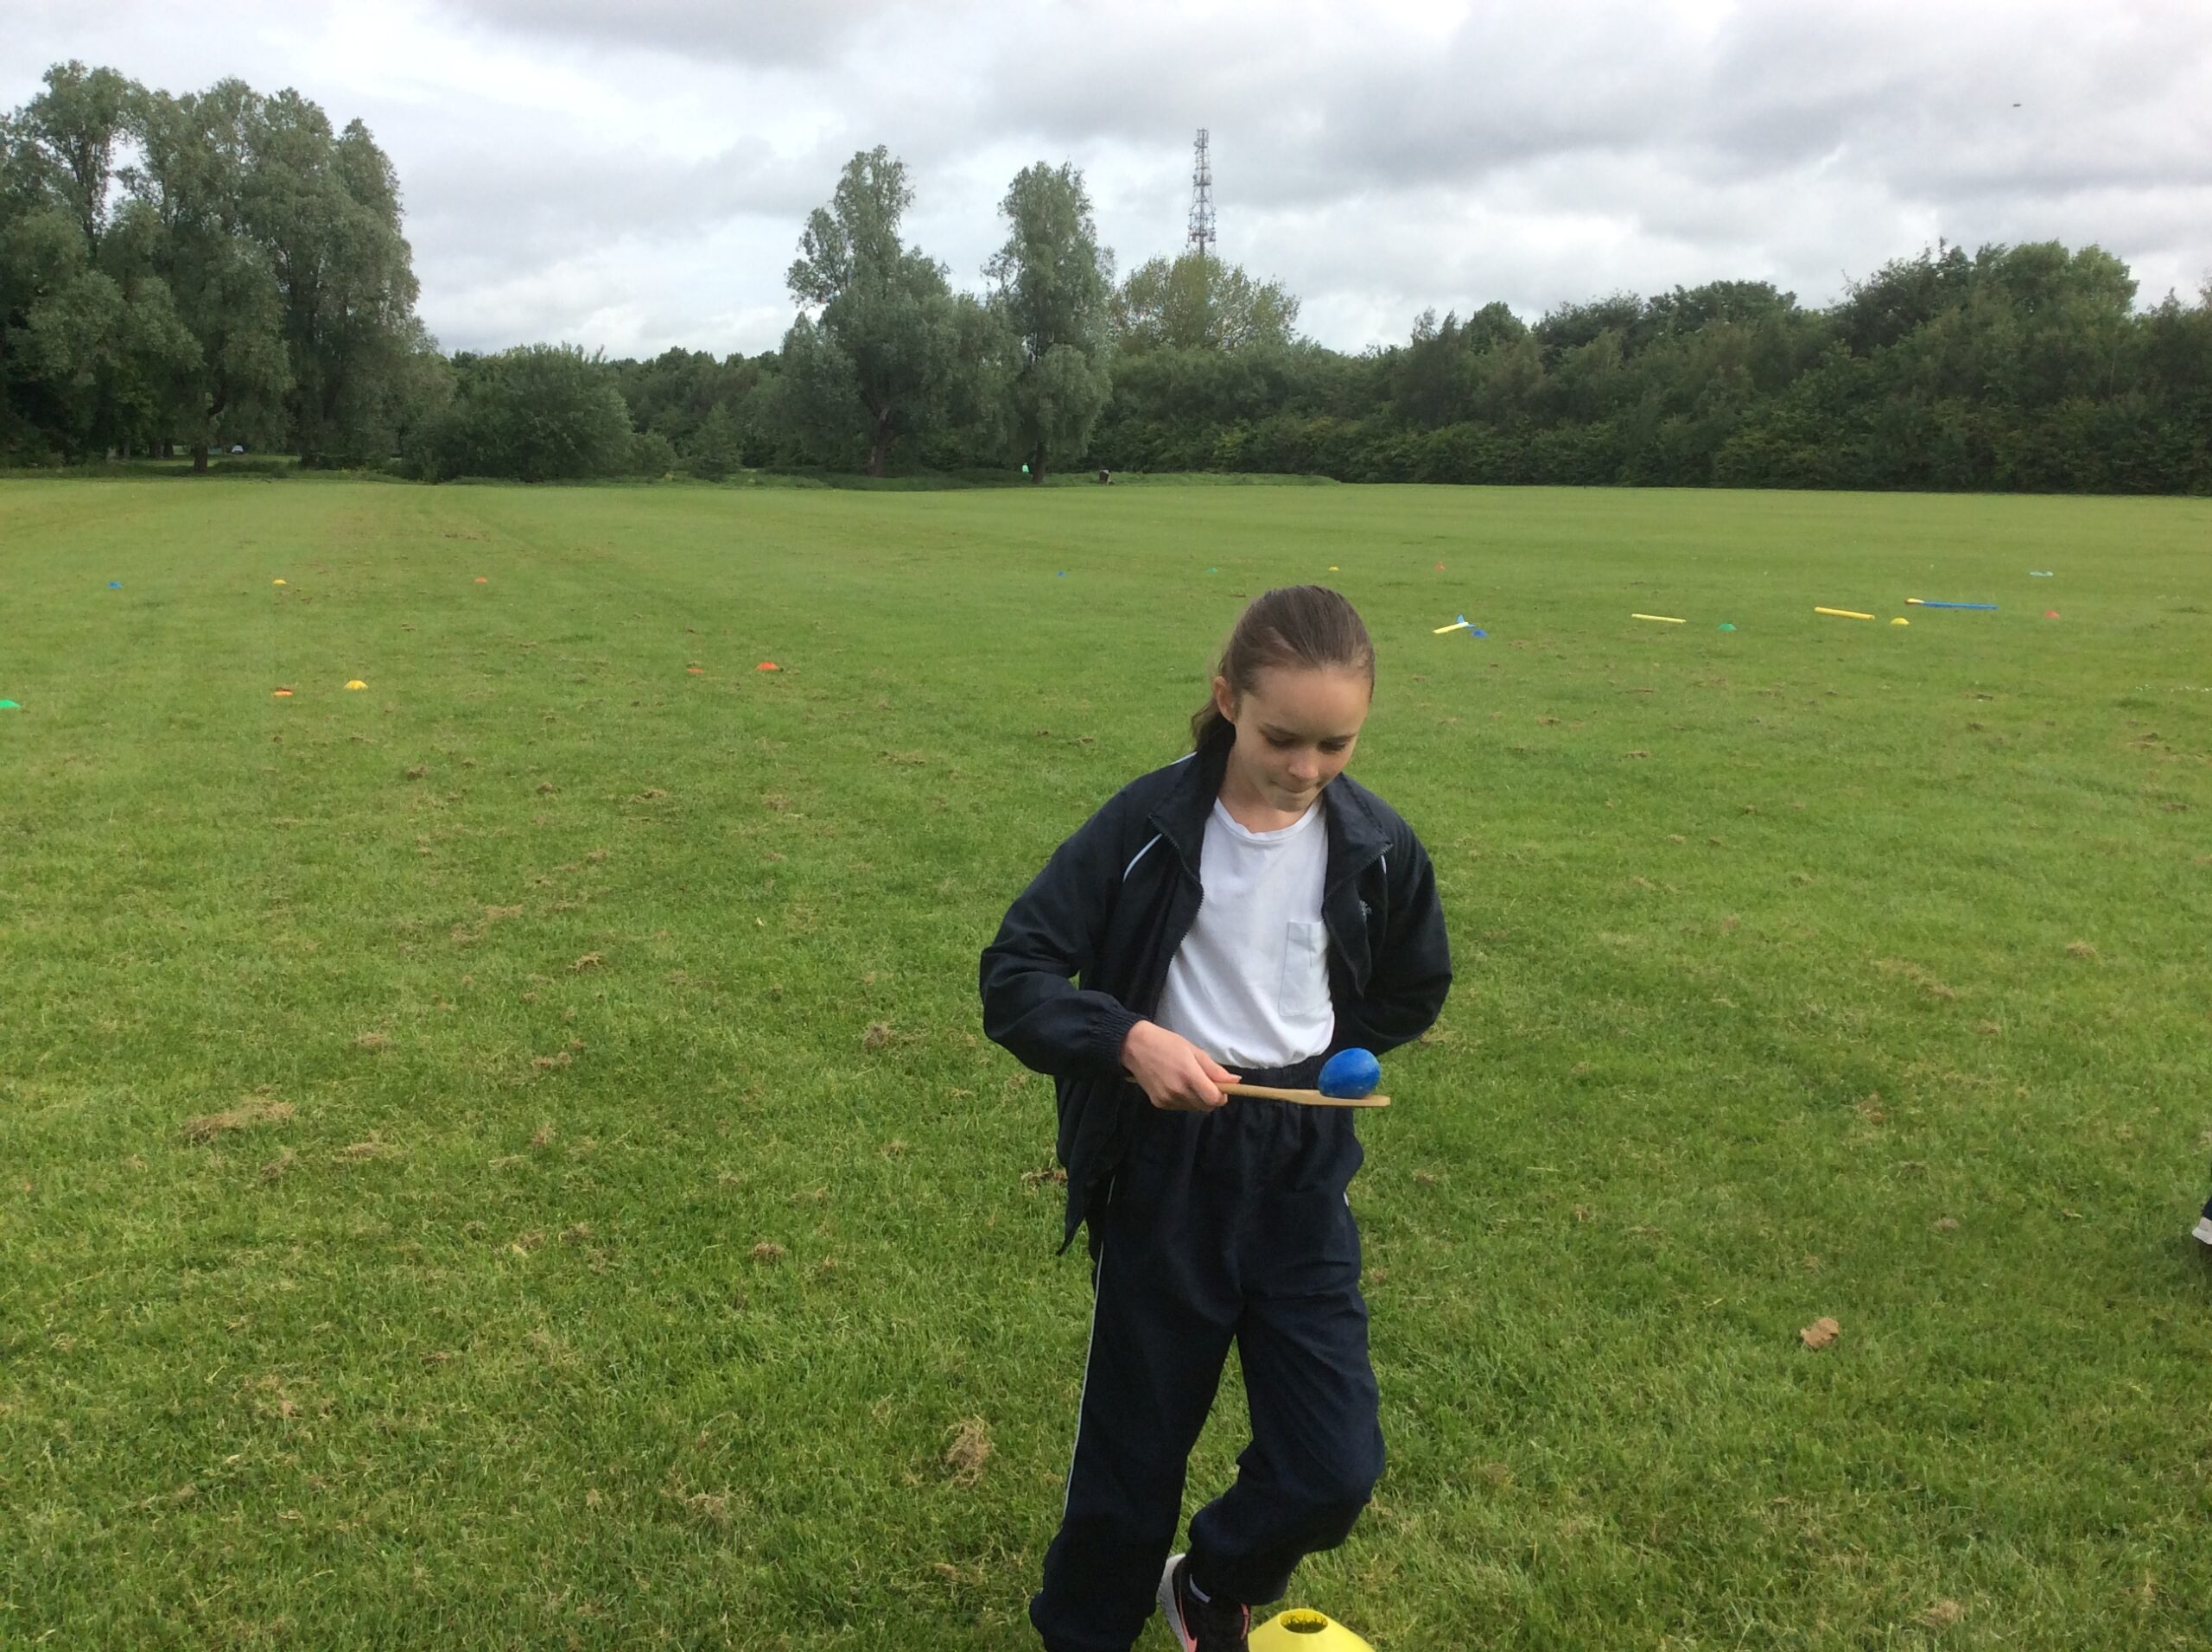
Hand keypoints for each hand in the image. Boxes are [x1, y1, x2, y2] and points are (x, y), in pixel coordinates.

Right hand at [1120, 1020, 1239, 1111]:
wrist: (1135, 1047)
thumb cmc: (1167, 1043)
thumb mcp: (1194, 1051)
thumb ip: (1214, 1069)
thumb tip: (1235, 1081)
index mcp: (1189, 1075)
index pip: (1214, 1099)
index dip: (1222, 1095)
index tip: (1221, 1087)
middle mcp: (1178, 1091)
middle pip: (1205, 1106)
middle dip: (1210, 1097)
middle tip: (1204, 1081)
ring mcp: (1167, 1099)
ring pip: (1193, 1108)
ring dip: (1197, 1099)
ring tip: (1187, 1081)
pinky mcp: (1159, 1104)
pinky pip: (1180, 1107)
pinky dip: (1183, 1100)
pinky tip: (1175, 1085)